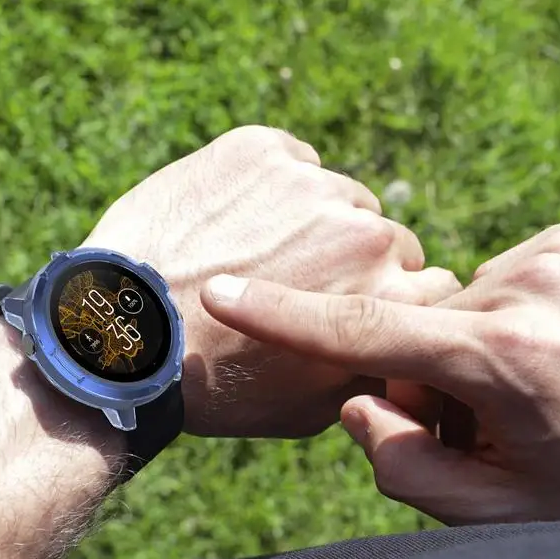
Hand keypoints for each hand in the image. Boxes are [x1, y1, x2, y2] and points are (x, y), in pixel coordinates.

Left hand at [85, 125, 458, 435]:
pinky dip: (268, 188)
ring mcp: (310, 183)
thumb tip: (400, 351)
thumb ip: (375, 370)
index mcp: (389, 299)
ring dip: (310, 222)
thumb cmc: (218, 387)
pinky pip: (288, 162)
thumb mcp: (312, 410)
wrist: (123, 336)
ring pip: (336, 197)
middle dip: (353, 263)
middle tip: (296, 288)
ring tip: (252, 258)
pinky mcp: (259, 148)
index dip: (398, 302)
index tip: (362, 311)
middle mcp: (364, 233)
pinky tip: (229, 226)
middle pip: (387, 239)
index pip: (437, 284)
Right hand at [202, 213, 559, 521]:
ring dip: (478, 348)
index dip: (283, 316)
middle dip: (430, 377)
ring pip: (466, 303)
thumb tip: (358, 399)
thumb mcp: (500, 514)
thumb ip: (403, 464)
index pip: (364, 332)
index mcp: (508, 360)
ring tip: (545, 396)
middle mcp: (536, 286)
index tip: (219, 291)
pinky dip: (516, 316)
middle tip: (492, 428)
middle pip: (420, 328)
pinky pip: (510, 276)